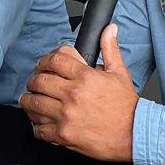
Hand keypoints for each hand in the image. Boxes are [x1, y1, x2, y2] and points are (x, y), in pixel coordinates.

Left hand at [20, 24, 136, 161]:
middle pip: (39, 81)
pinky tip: (39, 122)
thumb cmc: (127, 106)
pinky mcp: (64, 135)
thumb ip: (109, 48)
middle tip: (34, 83)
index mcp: (85, 77)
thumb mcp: (119, 73)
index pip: (54, 60)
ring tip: (30, 100)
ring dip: (29, 101)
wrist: (135, 134)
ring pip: (34, 104)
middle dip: (33, 80)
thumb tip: (109, 29)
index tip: (42, 65)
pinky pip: (39, 129)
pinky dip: (36, 125)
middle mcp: (73, 94)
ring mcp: (66, 115)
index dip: (44, 60)